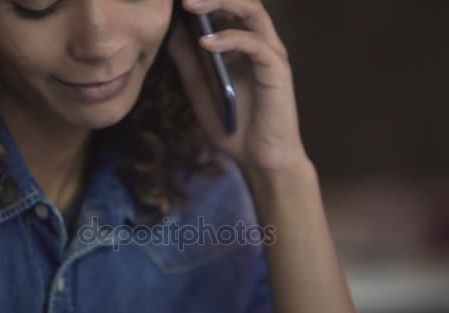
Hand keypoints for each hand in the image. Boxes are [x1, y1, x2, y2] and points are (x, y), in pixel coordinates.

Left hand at [168, 0, 308, 172]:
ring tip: (190, 5)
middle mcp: (258, 43)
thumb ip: (188, 64)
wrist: (260, 159)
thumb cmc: (234, 127)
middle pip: (241, 1)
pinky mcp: (277, 70)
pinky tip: (205, 43)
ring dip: (221, 3)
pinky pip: (255, 44)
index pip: (225, 8)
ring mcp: (270, 54)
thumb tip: (172, 34)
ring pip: (252, 12)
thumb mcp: (200, 93)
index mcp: (240, 45)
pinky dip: (230, 39)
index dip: (204, 0)